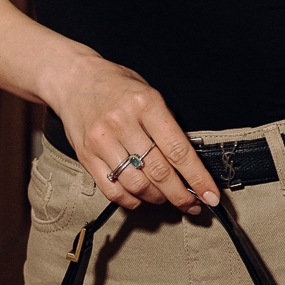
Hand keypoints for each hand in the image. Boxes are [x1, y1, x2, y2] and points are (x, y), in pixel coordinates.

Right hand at [45, 50, 220, 215]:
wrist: (74, 79)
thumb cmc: (117, 85)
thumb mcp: (150, 93)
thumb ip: (168, 124)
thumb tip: (190, 162)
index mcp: (146, 105)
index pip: (178, 150)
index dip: (197, 178)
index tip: (210, 196)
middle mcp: (123, 124)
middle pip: (159, 172)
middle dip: (181, 195)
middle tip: (193, 205)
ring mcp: (102, 142)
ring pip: (137, 185)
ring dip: (157, 198)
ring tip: (166, 197)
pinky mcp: (86, 157)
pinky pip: (112, 190)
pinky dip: (131, 200)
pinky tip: (141, 197)